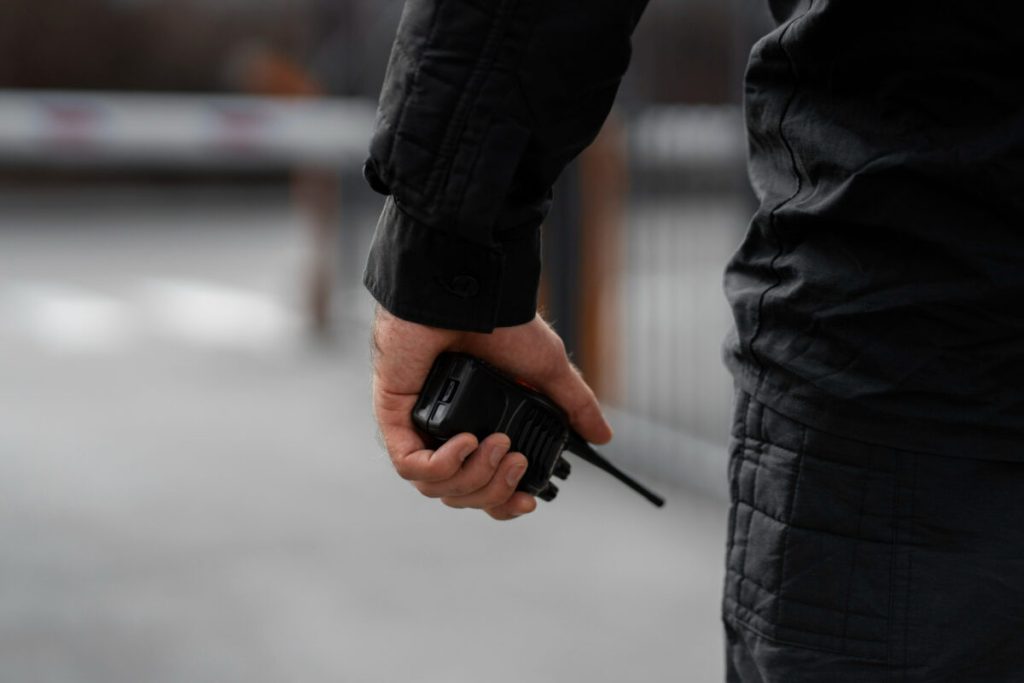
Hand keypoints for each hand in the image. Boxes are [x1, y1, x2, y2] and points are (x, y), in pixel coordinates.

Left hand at [371, 307, 611, 520]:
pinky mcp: (394, 417)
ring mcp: (417, 426)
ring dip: (473, 477)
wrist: (471, 297)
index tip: (527, 500)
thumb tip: (603, 435)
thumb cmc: (502, 324)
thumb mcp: (547, 370)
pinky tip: (466, 441)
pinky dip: (442, 465)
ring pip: (436, 488)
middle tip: (513, 460)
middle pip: (462, 495)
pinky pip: (409, 466)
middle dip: (493, 490)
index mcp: (478, 426)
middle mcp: (445, 432)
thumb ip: (572, 405)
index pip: (483, 487)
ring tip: (495, 445)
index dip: (504, 503)